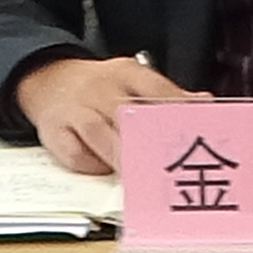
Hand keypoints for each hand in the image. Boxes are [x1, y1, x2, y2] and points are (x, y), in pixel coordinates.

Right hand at [11, 51, 192, 177]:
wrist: (48, 79)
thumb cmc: (100, 87)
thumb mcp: (133, 80)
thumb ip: (166, 95)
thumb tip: (203, 103)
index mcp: (126, 72)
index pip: (156, 88)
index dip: (177, 111)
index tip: (198, 132)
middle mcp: (100, 88)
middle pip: (127, 113)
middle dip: (150, 140)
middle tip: (172, 164)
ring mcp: (76, 109)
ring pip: (100, 133)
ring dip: (122, 157)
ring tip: (143, 179)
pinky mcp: (54, 131)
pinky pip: (74, 153)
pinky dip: (90, 165)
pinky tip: (105, 174)